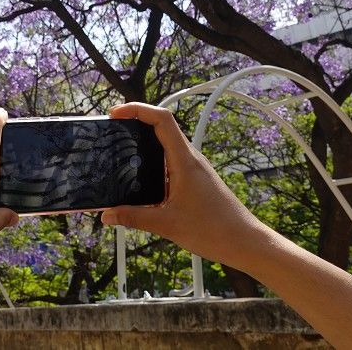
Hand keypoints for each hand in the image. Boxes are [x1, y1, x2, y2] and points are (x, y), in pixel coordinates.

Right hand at [100, 103, 273, 270]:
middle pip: (162, 127)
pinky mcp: (195, 180)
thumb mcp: (167, 224)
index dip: (137, 109)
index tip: (116, 113)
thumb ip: (133, 218)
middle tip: (112, 129)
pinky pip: (171, 161)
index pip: (162, 120)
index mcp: (185, 161)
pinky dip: (153, 160)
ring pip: (166, 144)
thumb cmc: (214, 230)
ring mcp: (194, 168)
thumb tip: (107, 215)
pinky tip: (140, 177)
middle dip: (136, 122)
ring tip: (121, 149)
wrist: (245, 242)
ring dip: (144, 141)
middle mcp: (190, 159)